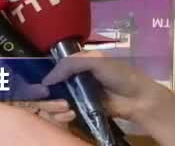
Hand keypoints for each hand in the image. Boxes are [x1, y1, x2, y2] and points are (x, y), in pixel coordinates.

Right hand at [42, 50, 166, 124]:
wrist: (137, 99)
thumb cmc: (118, 75)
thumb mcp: (94, 60)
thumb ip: (70, 64)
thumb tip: (47, 79)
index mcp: (79, 62)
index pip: (57, 65)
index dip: (48, 70)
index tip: (37, 78)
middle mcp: (76, 77)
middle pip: (54, 83)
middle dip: (48, 89)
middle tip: (44, 93)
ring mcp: (78, 94)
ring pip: (56, 98)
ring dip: (53, 102)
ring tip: (57, 104)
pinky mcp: (81, 110)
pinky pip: (65, 111)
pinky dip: (61, 113)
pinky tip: (63, 112)